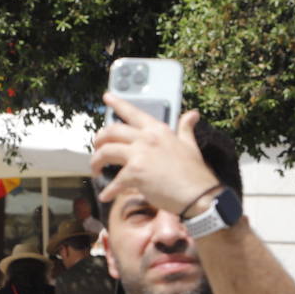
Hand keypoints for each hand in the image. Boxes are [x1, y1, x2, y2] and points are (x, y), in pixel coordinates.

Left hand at [91, 94, 219, 217]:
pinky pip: (114, 182)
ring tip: (97, 171)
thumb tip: (192, 114)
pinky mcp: (135, 173)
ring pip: (105, 152)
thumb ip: (185, 128)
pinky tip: (105, 196)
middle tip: (96, 149)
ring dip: (96, 162)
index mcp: (158, 130)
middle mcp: (147, 138)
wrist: (198, 194)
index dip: (118, 103)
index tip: (107, 97)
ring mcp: (139, 155)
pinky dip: (108, 191)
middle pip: (111, 132)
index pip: (134, 113)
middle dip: (98, 140)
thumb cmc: (194, 172)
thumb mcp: (190, 145)